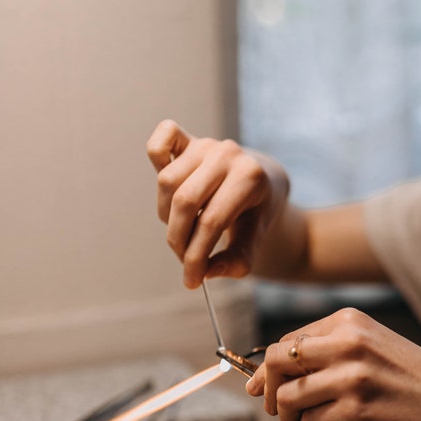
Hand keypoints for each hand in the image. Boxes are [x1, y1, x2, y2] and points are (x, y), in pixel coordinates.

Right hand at [147, 119, 289, 287]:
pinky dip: (156, 159)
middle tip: (184, 258)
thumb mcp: (256, 237)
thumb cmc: (256, 211)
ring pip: (167, 182)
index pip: (212, 221)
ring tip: (184, 228)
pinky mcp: (188, 140)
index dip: (196, 256)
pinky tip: (168, 187)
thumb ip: (238, 259)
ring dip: (168, 214)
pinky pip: (161, 142)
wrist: (264, 180)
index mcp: (249, 177)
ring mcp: (205, 144)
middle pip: (184, 202)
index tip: (192, 281)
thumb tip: (208, 272)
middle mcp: (226, 154)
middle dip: (179, 239)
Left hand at [245, 308, 420, 420]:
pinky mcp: (357, 410)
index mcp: (350, 322)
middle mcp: (348, 344)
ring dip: (287, 417)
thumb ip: (331, 353)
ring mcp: (352, 377)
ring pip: (288, 397)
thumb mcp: (375, 348)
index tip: (261, 386)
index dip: (267, 367)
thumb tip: (276, 372)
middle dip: (267, 389)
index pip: (288, 340)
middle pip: (277, 361)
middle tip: (275, 407)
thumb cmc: (417, 384)